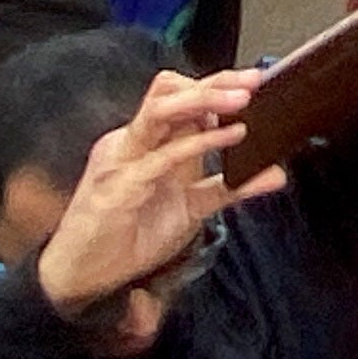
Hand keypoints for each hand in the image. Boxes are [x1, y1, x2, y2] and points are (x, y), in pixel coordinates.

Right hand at [28, 69, 282, 316]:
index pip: (178, 96)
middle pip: (168, 92)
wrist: (81, 278)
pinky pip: (161, 157)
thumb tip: (276, 174)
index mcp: (146, 142)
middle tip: (253, 82)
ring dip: (203, 100)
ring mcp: (122, 160)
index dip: (216, 83)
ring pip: (159, 110)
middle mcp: (132, 142)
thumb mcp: (191, 209)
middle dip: (214, 82)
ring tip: (242, 101)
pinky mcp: (119, 186)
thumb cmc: (129, 238)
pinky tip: (228, 138)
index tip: (254, 80)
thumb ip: (230, 188)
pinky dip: (197, 144)